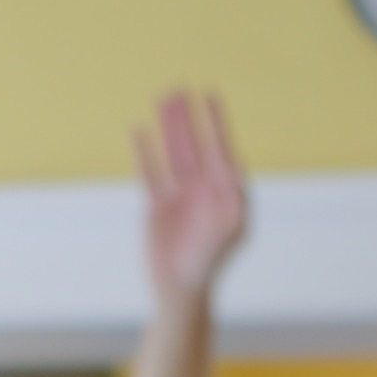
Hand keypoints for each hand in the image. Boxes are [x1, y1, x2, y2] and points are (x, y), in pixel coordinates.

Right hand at [134, 88, 248, 306]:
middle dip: (188, 118)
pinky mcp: (158, 205)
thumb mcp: (230, 227)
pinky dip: (145, 152)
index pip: (221, 148)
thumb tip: (236, 167)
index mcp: (225, 191)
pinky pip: (150, 172)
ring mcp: (180, 195)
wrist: (181, 287)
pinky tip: (140, 131)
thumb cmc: (210, 260)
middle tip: (178, 89)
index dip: (215, 122)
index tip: (209, 96)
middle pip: (195, 145)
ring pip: (173, 153)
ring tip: (162, 100)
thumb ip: (234, 196)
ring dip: (168, 127)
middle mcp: (204, 189)